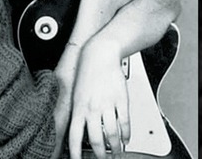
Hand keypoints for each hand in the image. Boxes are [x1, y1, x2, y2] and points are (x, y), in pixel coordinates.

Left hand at [68, 39, 129, 158]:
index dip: (75, 152)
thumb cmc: (87, 73)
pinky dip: (126, 134)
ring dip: (115, 147)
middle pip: (96, 139)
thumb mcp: (77, 94)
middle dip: (100, 154)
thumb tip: (79, 132)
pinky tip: (126, 138)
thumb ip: (79, 113)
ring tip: (117, 152)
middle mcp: (92, 108)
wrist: (100, 54)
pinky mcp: (121, 100)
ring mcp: (107, 104)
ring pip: (112, 134)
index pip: (74, 136)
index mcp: (78, 107)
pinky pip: (124, 122)